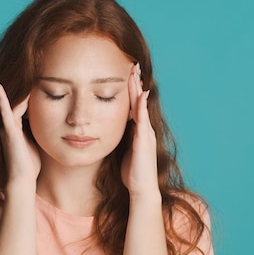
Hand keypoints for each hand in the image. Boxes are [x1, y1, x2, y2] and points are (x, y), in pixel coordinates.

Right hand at [0, 83, 40, 187]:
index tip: (35, 79)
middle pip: (17, 102)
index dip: (27, 93)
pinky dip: (1, 99)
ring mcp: (6, 127)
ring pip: (13, 103)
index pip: (22, 106)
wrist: (23, 179)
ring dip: (18, 90)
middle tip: (30, 70)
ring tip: (23, 73)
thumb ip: (37, 130)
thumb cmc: (30, 164)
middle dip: (22, 88)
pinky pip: (4, 111)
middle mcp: (8, 125)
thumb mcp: (35, 141)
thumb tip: (50, 121)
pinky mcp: (7, 130)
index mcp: (15, 127)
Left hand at [120, 63, 159, 197]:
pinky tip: (141, 94)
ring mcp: (146, 133)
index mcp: (138, 131)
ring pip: (142, 106)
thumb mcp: (123, 151)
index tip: (126, 74)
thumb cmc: (131, 173)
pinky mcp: (144, 140)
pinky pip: (143, 119)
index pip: (134, 105)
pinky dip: (142, 105)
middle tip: (132, 65)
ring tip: (136, 73)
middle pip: (139, 101)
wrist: (142, 189)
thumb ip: (120, 139)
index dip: (130, 90)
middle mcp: (144, 129)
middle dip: (135, 83)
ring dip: (138, 89)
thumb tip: (107, 131)